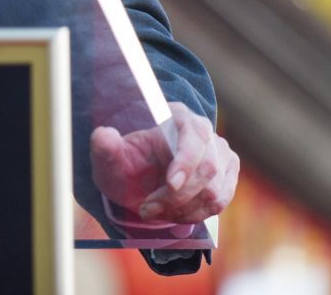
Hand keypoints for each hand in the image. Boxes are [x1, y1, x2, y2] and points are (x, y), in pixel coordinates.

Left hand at [89, 101, 237, 227]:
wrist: (138, 184)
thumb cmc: (126, 167)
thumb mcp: (109, 160)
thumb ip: (104, 148)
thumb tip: (103, 135)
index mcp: (176, 116)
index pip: (195, 134)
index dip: (187, 160)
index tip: (170, 184)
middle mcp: (203, 130)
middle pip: (207, 168)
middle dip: (176, 196)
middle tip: (147, 209)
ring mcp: (220, 153)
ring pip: (215, 190)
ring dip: (183, 209)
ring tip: (156, 211)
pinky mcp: (227, 175)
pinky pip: (220, 202)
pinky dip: (196, 214)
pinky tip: (174, 214)